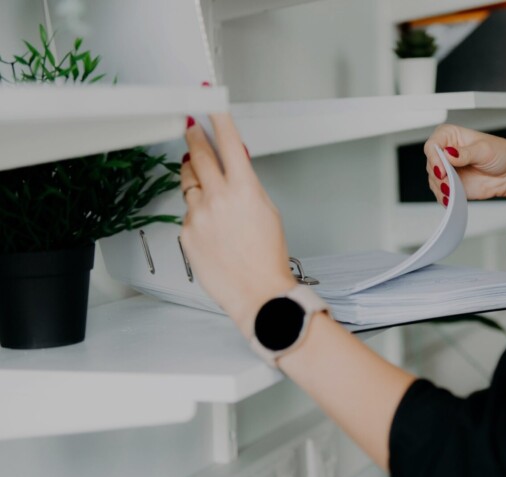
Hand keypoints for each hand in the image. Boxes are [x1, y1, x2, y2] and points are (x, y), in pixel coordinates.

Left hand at [180, 113, 296, 337]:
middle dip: (194, 136)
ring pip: (188, 183)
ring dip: (193, 174)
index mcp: (244, 189)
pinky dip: (196, 213)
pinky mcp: (185, 233)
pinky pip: (187, 213)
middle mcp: (218, 198)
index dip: (218, 118)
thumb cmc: (267, 257)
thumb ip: (247, 186)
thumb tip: (234, 169)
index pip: (229, 143)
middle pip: (198, 154)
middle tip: (190, 126)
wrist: (258, 292)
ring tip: (202, 179)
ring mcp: (198, 215)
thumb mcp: (268, 211)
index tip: (210, 102)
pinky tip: (211, 228)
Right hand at [423, 124, 505, 205]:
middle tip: (448, 183)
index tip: (442, 169)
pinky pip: (441, 193)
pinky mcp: (451, 184)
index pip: (432, 145)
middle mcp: (445, 152)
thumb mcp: (484, 149)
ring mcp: (447, 170)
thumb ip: (465, 153)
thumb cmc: (500, 154)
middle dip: (438, 176)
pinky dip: (445, 197)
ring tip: (454, 191)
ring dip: (442, 188)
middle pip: (431, 164)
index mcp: (450, 136)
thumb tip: (449, 154)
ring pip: (434, 180)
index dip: (434, 158)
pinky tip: (453, 197)